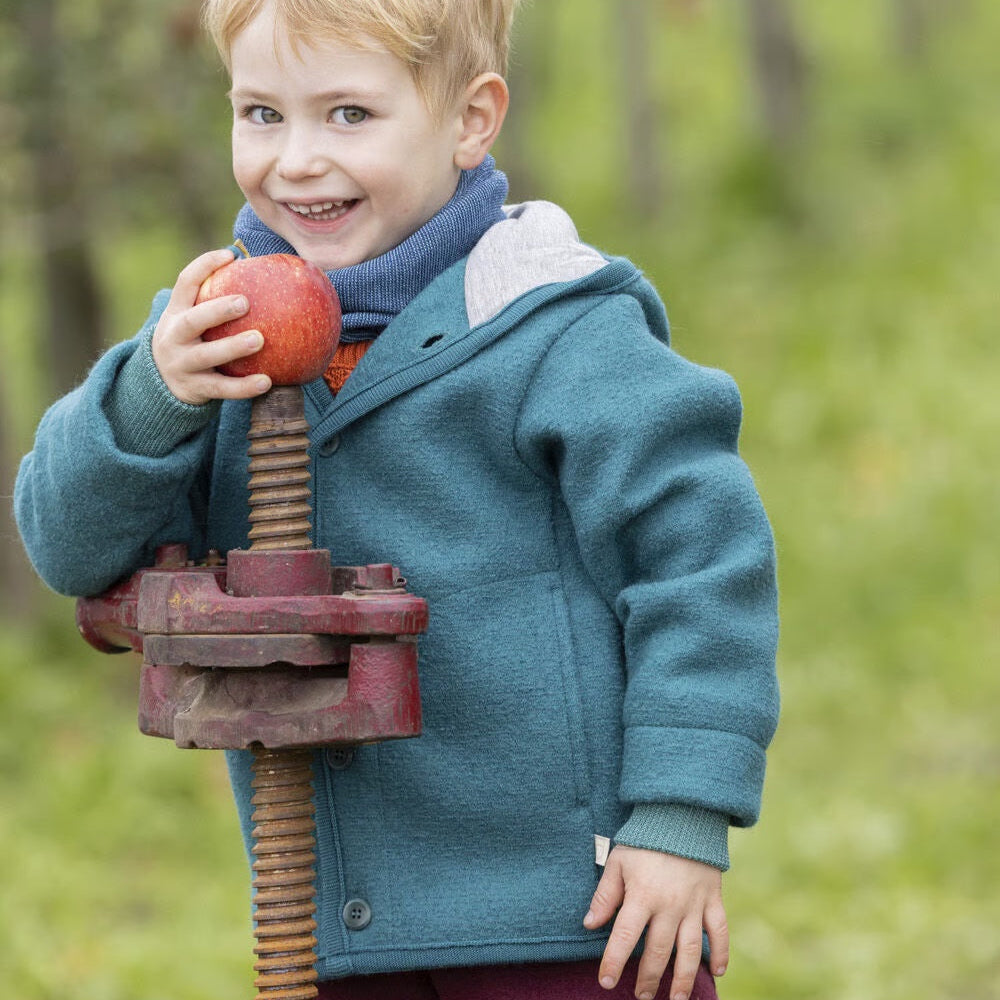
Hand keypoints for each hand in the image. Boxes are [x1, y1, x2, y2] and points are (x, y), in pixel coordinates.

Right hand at [151, 248, 271, 404]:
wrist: (160, 384)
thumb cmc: (190, 341)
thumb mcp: (191, 319)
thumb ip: (214, 302)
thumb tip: (263, 275)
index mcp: (175, 312)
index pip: (185, 282)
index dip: (205, 266)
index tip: (230, 255)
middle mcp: (174, 336)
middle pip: (192, 320)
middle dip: (218, 310)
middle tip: (245, 302)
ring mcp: (182, 364)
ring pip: (206, 355)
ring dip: (232, 347)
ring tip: (259, 340)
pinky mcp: (194, 389)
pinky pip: (221, 388)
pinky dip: (243, 387)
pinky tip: (267, 381)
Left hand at [583, 846, 727, 999]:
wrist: (682, 815)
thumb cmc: (644, 839)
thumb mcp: (618, 861)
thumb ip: (605, 894)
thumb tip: (590, 924)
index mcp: (642, 894)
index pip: (625, 936)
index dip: (613, 961)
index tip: (606, 981)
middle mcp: (670, 905)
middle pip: (659, 952)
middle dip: (648, 978)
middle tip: (640, 996)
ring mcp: (694, 904)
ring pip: (690, 951)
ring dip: (682, 978)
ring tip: (674, 999)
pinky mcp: (713, 899)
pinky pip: (720, 931)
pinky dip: (722, 953)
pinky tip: (716, 972)